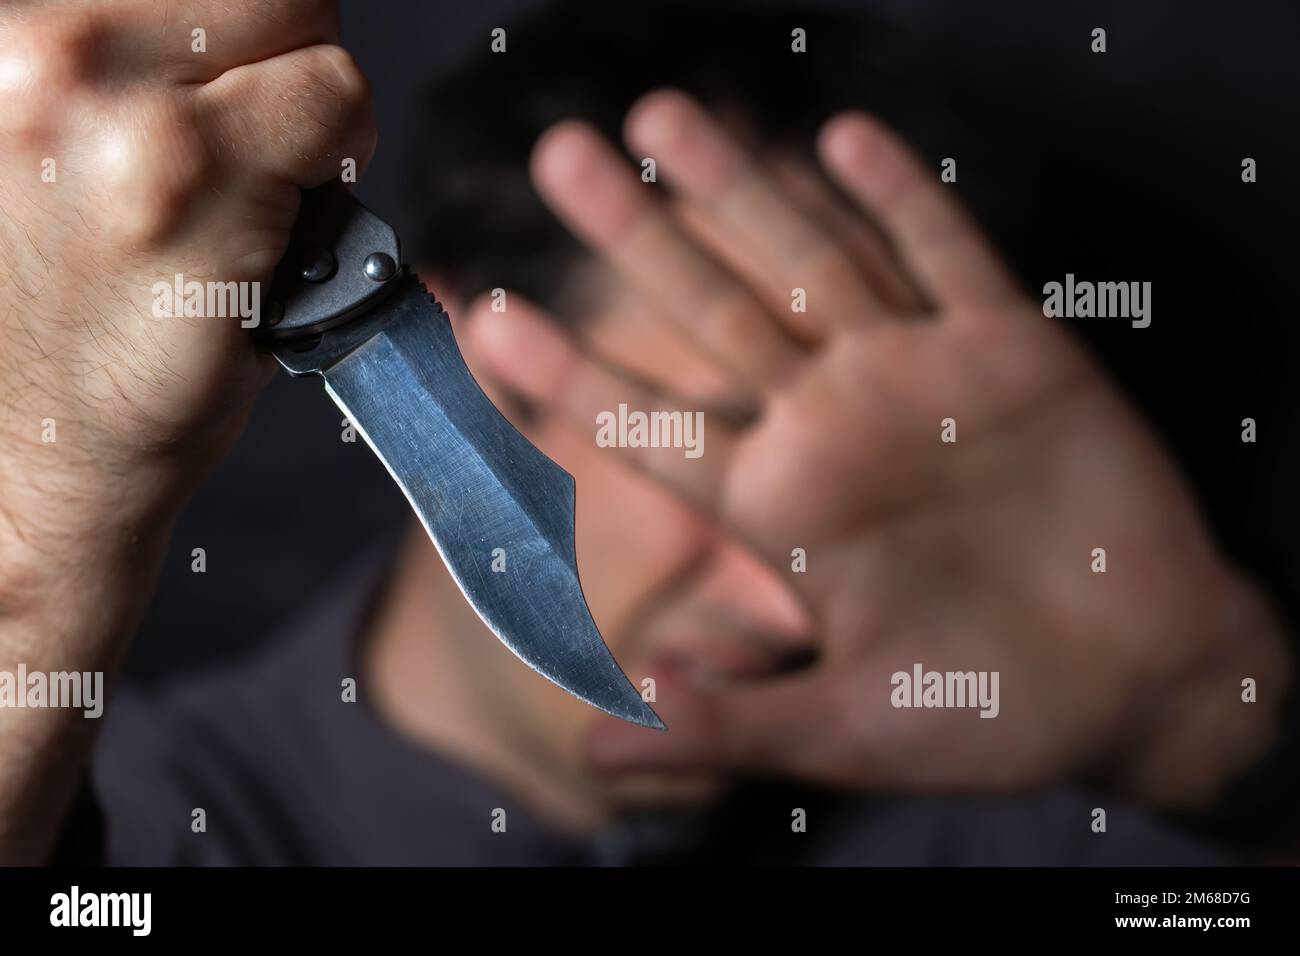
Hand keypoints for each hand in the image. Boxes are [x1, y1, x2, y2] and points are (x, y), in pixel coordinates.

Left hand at [0, 0, 373, 861]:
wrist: (21, 459)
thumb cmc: (143, 398)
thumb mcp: (274, 288)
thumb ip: (301, 163)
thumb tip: (315, 91)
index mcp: (179, 157)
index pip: (332, 71)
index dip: (333, 133)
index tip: (309, 169)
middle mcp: (75, 84)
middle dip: (271, 71)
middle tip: (238, 152)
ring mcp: (7, 67)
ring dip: (191, 57)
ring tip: (158, 153)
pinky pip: (92, 25)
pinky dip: (118, 73)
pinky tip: (100, 147)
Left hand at [466, 90, 1289, 811]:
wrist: (1136, 682)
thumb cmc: (989, 716)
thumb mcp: (848, 732)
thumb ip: (726, 727)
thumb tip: (593, 750)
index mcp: (783, 511)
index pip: (655, 429)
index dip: (572, 375)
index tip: (490, 318)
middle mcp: (833, 430)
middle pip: (715, 318)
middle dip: (641, 237)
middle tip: (559, 157)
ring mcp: (919, 382)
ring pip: (815, 264)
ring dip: (745, 190)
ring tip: (666, 118)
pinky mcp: (1014, 355)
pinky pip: (953, 261)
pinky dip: (905, 202)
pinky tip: (845, 141)